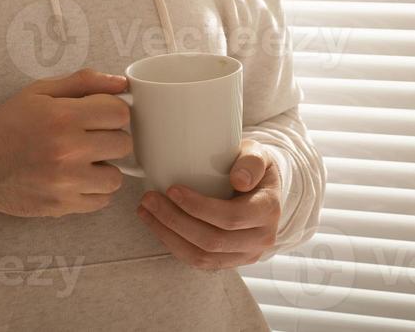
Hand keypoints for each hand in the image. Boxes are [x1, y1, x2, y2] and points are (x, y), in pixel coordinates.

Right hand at [0, 67, 133, 218]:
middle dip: (111, 137)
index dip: (113, 111)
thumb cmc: (8, 125)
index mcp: (63, 117)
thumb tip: (120, 82)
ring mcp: (65, 183)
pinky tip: (77, 179)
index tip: (101, 115)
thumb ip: (83, 82)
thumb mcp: (40, 92)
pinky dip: (94, 191)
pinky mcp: (61, 206)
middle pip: (123, 144)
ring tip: (85, 161)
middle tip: (92, 137)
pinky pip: (101, 201)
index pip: (119, 113)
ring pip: (116, 177)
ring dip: (105, 168)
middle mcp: (67, 151)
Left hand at [134, 138, 281, 268]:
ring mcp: (246, 254)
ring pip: (202, 257)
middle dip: (175, 221)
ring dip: (169, 236)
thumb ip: (252, 161)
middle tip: (150, 199)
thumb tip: (239, 180)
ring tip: (146, 212)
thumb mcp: (258, 154)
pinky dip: (174, 245)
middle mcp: (260, 239)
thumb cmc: (252, 167)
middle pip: (213, 241)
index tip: (172, 189)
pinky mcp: (229, 261)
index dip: (199, 207)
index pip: (231, 217)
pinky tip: (157, 225)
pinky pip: (198, 261)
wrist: (261, 189)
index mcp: (268, 210)